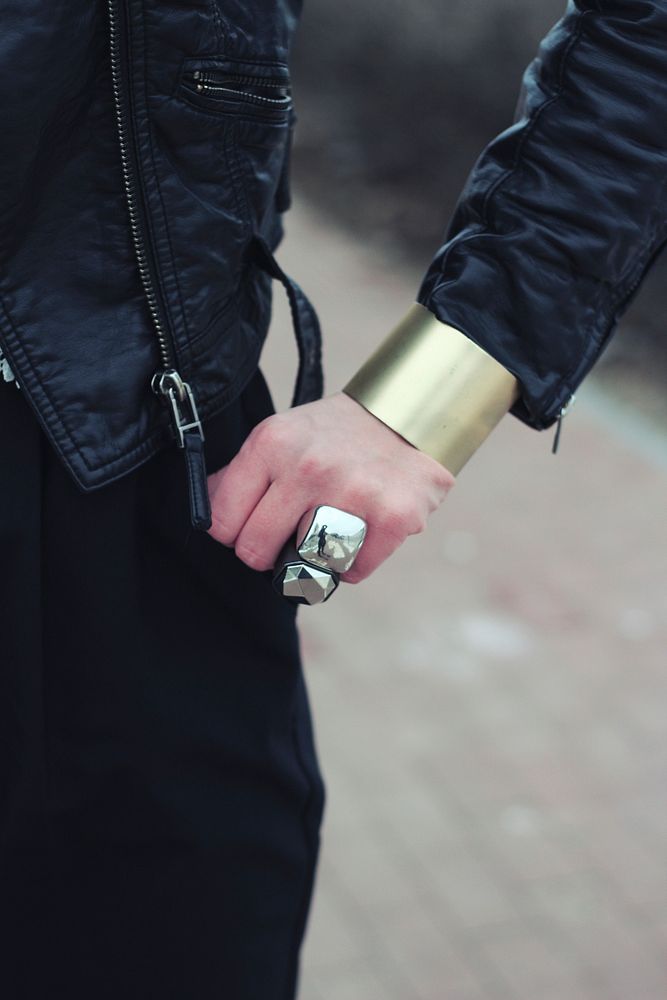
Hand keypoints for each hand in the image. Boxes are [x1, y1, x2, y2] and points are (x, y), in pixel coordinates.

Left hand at [206, 391, 454, 583]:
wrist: (406, 417)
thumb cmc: (334, 436)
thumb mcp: (280, 436)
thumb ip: (240, 474)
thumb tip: (207, 511)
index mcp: (272, 445)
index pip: (222, 523)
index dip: (234, 534)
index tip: (252, 527)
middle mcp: (309, 467)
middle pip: (256, 552)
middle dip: (267, 554)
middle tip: (288, 536)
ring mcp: (353, 493)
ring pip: (306, 566)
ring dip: (314, 558)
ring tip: (328, 530)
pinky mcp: (393, 516)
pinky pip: (352, 570)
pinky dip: (353, 563)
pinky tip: (360, 533)